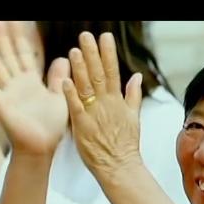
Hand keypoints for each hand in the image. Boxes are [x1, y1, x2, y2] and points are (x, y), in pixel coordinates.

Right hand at [0, 21, 68, 157]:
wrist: (42, 148)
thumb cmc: (51, 126)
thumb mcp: (60, 98)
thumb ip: (58, 78)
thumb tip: (64, 58)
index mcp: (31, 81)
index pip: (24, 54)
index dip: (20, 38)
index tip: (16, 21)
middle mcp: (16, 84)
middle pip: (7, 56)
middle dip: (2, 38)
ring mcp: (7, 94)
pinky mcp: (2, 106)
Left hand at [60, 31, 143, 178]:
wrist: (120, 167)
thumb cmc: (126, 145)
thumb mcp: (134, 117)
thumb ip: (133, 95)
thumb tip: (137, 76)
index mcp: (118, 101)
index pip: (113, 71)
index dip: (108, 53)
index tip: (104, 36)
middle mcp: (107, 104)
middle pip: (99, 74)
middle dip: (93, 54)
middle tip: (86, 36)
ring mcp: (94, 114)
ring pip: (86, 87)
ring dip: (80, 68)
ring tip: (74, 50)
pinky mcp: (82, 126)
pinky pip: (75, 107)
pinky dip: (71, 93)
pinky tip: (65, 79)